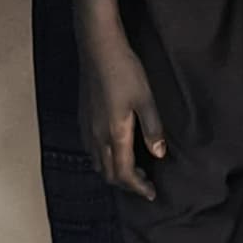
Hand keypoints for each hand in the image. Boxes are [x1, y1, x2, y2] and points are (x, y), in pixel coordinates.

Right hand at [82, 24, 164, 196]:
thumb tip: (159, 154)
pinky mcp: (82, 117)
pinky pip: (90, 150)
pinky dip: (102, 159)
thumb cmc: (125, 71)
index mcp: (114, 134)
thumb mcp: (145, 99)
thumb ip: (152, 129)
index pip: (124, 173)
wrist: (98, 48)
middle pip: (108, 173)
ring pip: (97, 163)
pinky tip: (113, 149)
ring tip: (132, 169)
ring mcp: (87, 127)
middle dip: (127, 183)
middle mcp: (97, 136)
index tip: (152, 193)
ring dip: (114, 172)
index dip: (138, 187)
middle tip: (145, 183)